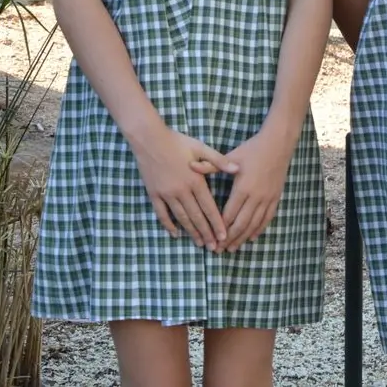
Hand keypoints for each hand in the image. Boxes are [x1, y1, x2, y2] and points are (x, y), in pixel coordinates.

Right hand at [132, 127, 237, 249]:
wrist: (149, 139)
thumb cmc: (177, 142)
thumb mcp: (201, 147)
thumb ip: (219, 161)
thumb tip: (237, 169)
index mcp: (195, 181)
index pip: (209, 207)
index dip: (217, 223)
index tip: (223, 236)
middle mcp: (181, 191)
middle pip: (196, 217)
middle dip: (206, 233)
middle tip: (214, 248)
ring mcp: (166, 194)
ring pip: (181, 218)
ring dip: (191, 232)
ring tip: (199, 243)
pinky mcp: (154, 194)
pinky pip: (162, 214)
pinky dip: (169, 225)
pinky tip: (175, 234)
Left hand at [220, 128, 296, 251]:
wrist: (278, 144)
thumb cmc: (253, 149)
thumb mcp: (232, 156)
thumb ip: (211, 165)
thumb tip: (190, 167)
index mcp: (243, 188)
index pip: (229, 214)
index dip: (220, 229)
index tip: (212, 240)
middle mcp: (256, 196)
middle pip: (241, 224)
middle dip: (229, 239)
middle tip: (219, 250)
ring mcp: (267, 198)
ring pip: (254, 224)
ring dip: (243, 238)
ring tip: (233, 249)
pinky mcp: (275, 198)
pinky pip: (267, 218)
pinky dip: (258, 230)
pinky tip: (251, 238)